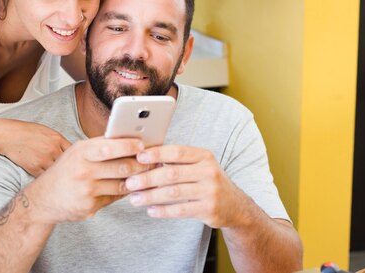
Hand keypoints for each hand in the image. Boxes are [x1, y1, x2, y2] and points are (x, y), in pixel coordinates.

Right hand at [0, 119, 71, 176]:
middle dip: (71, 167)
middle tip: (72, 173)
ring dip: (60, 175)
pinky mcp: (34, 168)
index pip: (75, 151)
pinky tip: (49, 180)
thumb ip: (58, 140)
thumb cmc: (26, 132)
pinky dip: (49, 179)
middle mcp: (53, 149)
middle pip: (70, 162)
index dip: (76, 157)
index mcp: (57, 138)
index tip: (76, 162)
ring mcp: (44, 159)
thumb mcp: (46, 131)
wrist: (6, 135)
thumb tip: (70, 150)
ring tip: (61, 179)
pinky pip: (46, 177)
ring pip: (59, 172)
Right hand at [26, 137, 150, 223]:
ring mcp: (86, 191)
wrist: (42, 200)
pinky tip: (130, 188)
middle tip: (154, 162)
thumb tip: (132, 139)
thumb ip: (102, 146)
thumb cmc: (66, 170)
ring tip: (147, 174)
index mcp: (81, 152)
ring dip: (137, 180)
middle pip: (122, 167)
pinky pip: (114, 198)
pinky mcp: (89, 208)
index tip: (144, 145)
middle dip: (141, 165)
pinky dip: (123, 193)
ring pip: (122, 185)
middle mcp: (83, 171)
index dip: (130, 145)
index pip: (110, 147)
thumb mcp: (78, 152)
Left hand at [124, 145, 247, 227]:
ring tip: (135, 199)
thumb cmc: (208, 182)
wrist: (235, 205)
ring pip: (174, 193)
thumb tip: (145, 158)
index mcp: (204, 156)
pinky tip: (150, 211)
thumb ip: (179, 162)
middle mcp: (208, 171)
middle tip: (129, 183)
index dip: (157, 154)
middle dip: (148, 178)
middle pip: (172, 173)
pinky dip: (163, 211)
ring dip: (151, 196)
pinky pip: (181, 210)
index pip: (177, 152)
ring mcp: (210, 191)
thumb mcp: (200, 166)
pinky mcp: (208, 209)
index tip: (138, 157)